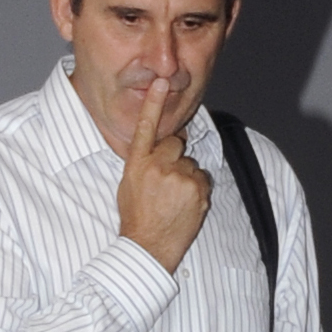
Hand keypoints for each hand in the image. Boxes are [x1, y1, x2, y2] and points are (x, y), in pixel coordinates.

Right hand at [116, 77, 210, 275]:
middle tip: (165, 183)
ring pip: (190, 164)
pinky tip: (184, 205)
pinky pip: (202, 179)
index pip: (146, 127)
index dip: (154, 104)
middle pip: (175, 144)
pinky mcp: (196, 189)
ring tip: (173, 200)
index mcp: (137, 164)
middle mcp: (157, 166)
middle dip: (174, 158)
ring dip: (186, 177)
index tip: (160, 82)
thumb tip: (160, 148)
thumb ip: (143, 162)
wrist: (148, 248)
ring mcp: (178, 177)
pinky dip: (197, 190)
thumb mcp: (128, 185)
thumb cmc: (136, 219)